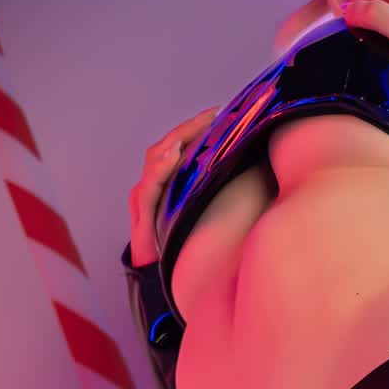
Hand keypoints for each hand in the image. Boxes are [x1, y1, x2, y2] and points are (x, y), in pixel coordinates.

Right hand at [128, 107, 217, 262]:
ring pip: (156, 158)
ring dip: (177, 139)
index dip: (196, 128)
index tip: (219, 113)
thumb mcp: (201, 215)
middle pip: (168, 146)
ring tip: (197, 125)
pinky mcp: (141, 211)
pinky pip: (150, 184)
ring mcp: (144, 196)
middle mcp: (152, 184)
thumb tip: (247, 176)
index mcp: (167, 182)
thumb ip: (214, 195)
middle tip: (213, 114)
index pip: (179, 146)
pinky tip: (174, 154)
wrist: (158, 274)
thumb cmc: (178, 245)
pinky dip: (161, 166)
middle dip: (190, 127)